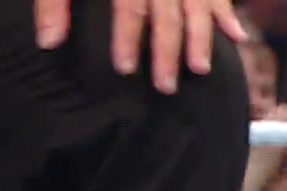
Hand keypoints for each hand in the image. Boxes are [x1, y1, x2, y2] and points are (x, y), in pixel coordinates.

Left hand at [35, 0, 248, 88]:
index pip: (131, 3)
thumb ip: (53, 2)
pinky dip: (227, 12)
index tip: (125, 68)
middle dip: (169, 48)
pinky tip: (237, 37)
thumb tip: (49, 43)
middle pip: (167, 8)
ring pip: (196, 0)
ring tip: (200, 69)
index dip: (128, 35)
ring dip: (201, 35)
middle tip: (165, 86)